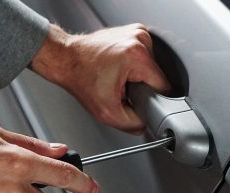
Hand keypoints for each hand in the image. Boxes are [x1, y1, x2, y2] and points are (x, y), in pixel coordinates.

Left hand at [31, 24, 170, 133]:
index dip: (152, 98)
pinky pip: (145, 56)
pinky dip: (135, 64)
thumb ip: (133, 124)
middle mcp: (140, 39)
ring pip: (152, 66)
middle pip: (157, 75)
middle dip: (143, 86)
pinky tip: (120, 67)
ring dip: (139, 75)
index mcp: (137, 56)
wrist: (66, 59)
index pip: (164, 86)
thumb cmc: (81, 78)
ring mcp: (137, 32)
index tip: (137, 99)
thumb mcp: (107, 113)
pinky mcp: (134, 31)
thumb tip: (147, 124)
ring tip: (119, 76)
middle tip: (122, 88)